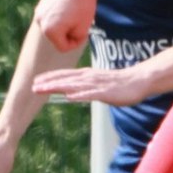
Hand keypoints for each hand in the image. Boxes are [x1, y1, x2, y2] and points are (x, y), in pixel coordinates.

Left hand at [31, 66, 154, 106]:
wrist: (140, 80)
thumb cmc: (120, 83)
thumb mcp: (100, 83)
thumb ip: (86, 86)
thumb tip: (73, 91)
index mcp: (87, 75)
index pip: (65, 75)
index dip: (50, 78)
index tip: (35, 81)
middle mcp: (89, 77)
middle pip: (65, 79)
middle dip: (48, 83)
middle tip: (32, 87)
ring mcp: (97, 85)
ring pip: (74, 85)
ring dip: (57, 87)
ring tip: (43, 89)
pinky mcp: (106, 93)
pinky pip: (91, 94)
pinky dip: (80, 95)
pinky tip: (70, 97)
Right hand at [36, 0, 99, 53]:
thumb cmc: (83, 5)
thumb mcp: (83, 29)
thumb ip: (74, 40)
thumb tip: (68, 40)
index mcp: (49, 31)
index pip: (63, 47)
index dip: (76, 42)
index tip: (84, 32)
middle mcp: (40, 22)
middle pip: (56, 38)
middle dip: (68, 34)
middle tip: (79, 23)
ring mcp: (39, 12)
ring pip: (52, 28)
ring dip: (63, 26)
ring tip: (73, 15)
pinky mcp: (41, 4)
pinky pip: (50, 18)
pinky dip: (58, 18)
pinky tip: (67, 9)